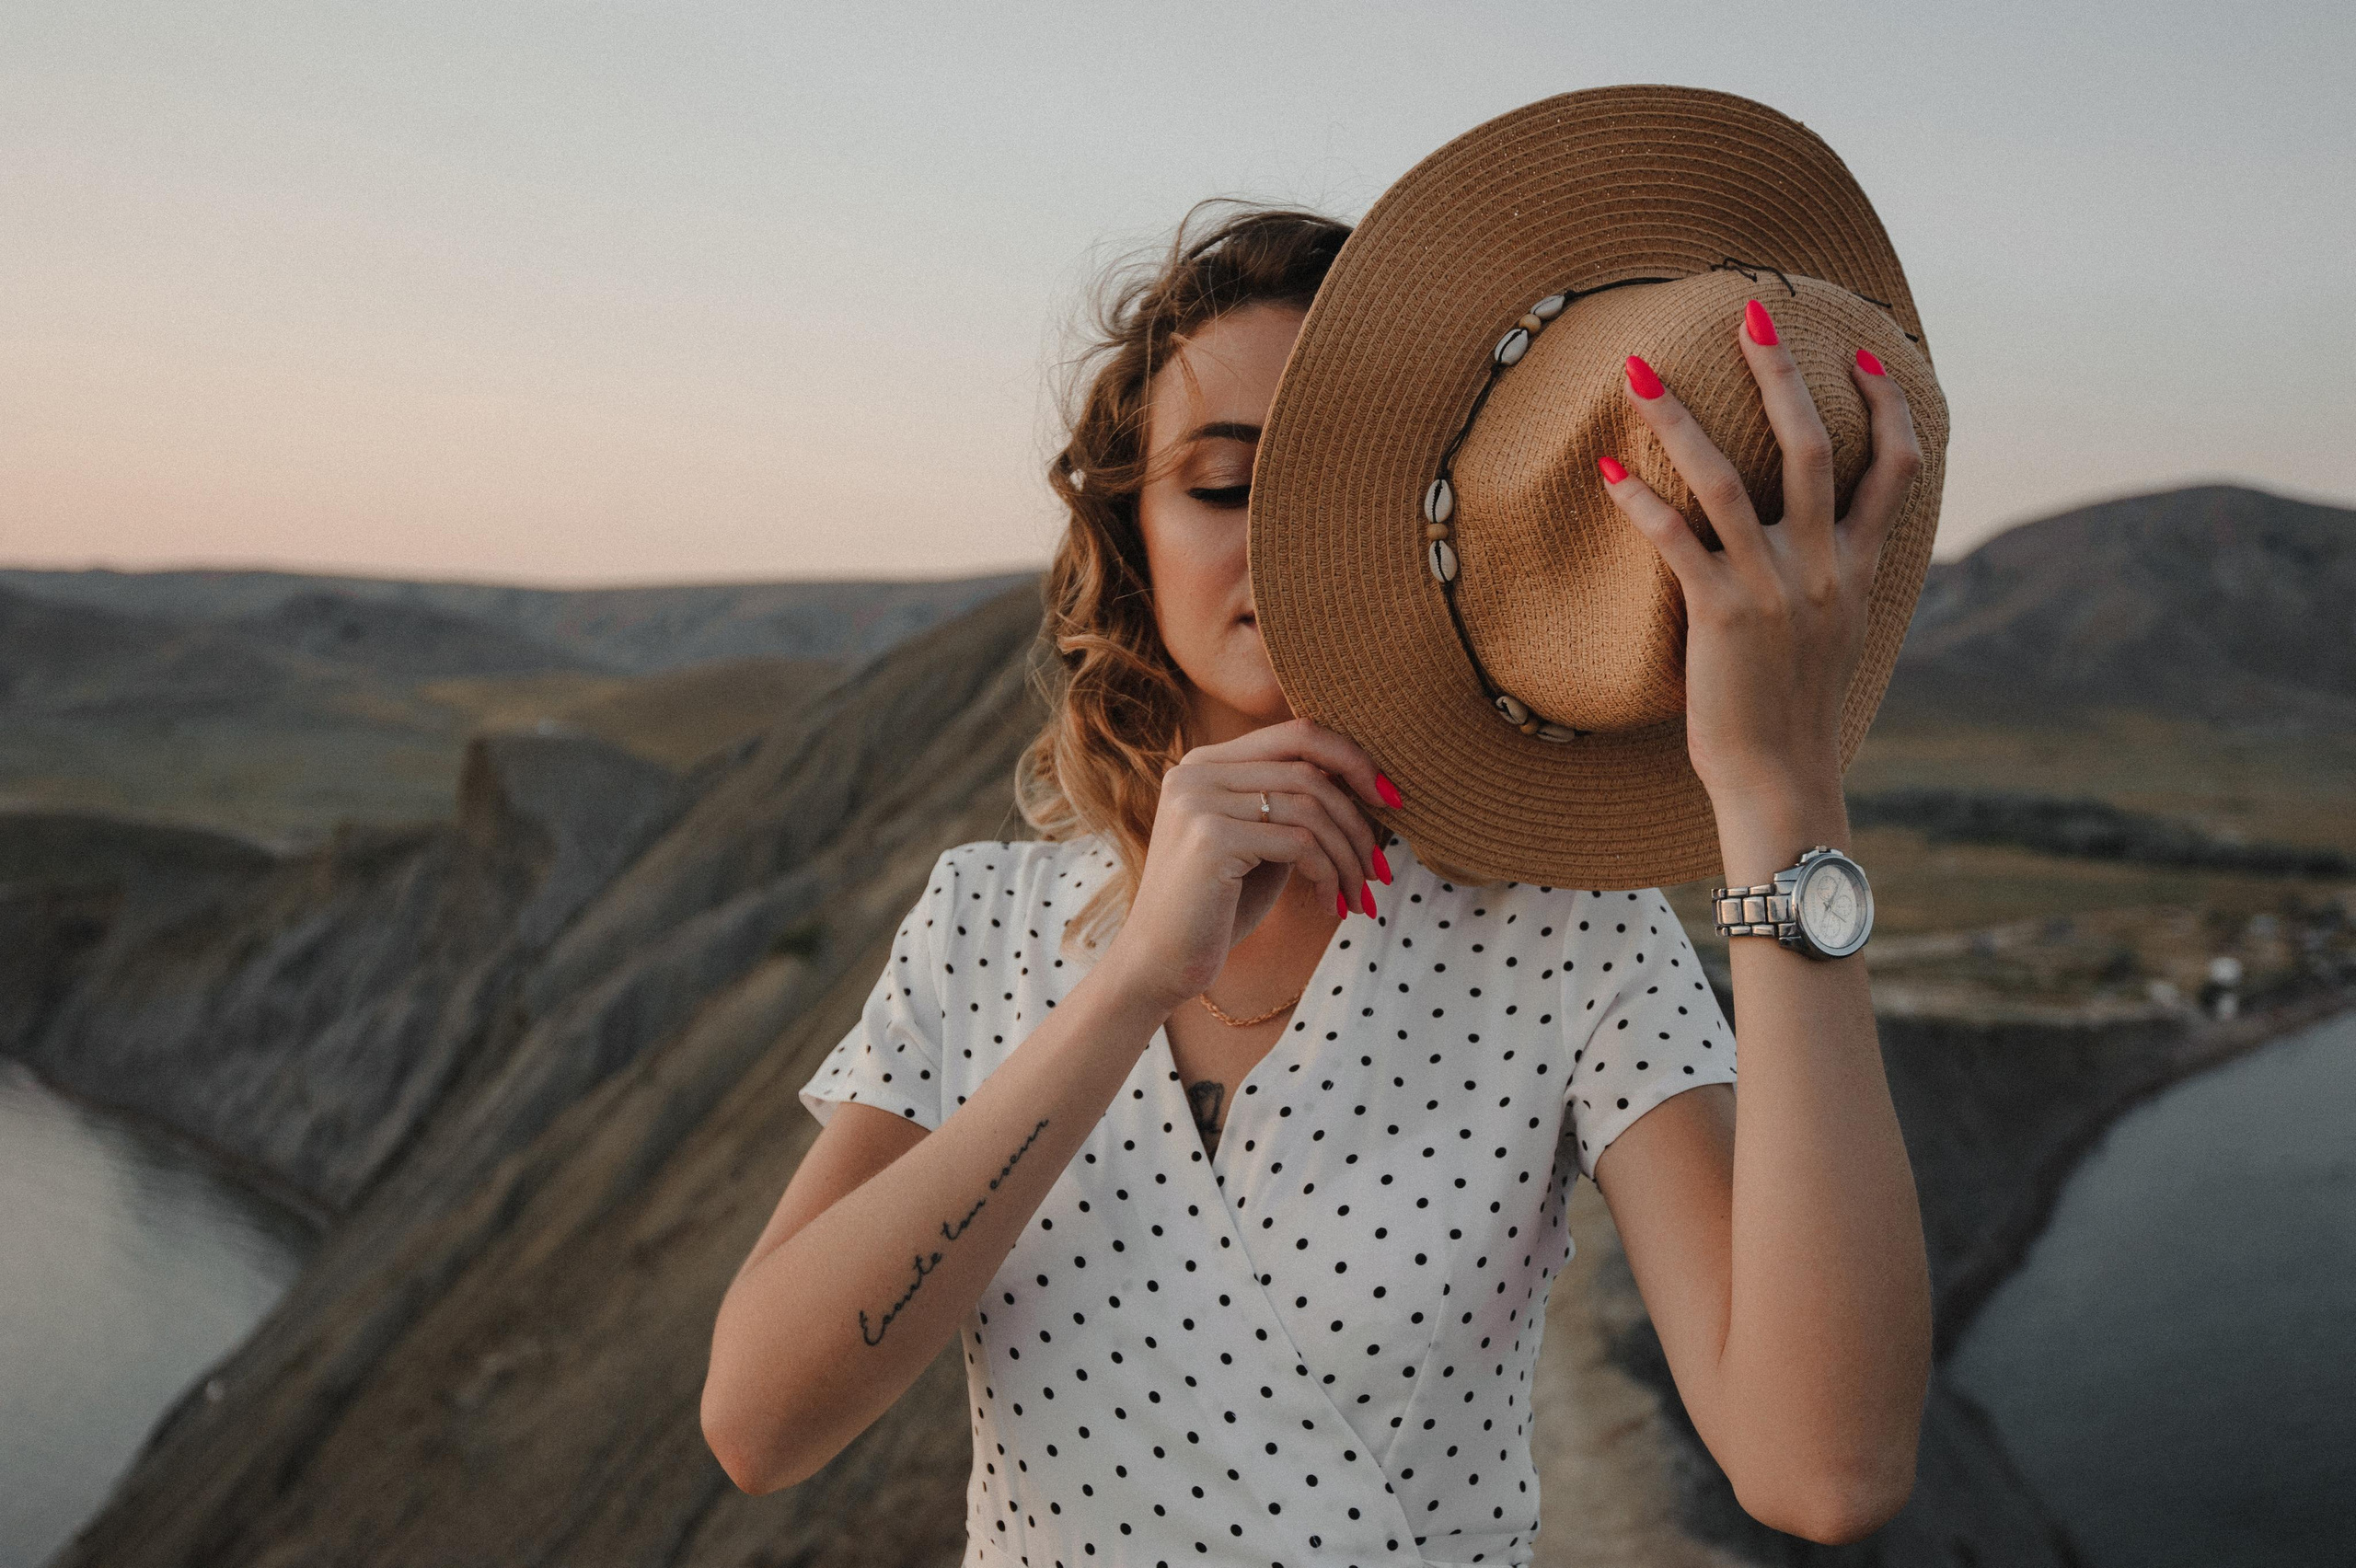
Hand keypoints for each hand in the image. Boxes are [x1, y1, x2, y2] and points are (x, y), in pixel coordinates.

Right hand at [1100, 717, 1392, 1012]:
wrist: (1160, 966)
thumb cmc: (1218, 909)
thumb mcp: (1260, 844)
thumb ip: (1292, 806)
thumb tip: (1364, 782)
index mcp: (1206, 762)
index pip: (1297, 734)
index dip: (1353, 759)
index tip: (1389, 799)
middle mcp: (1197, 771)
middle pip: (1309, 768)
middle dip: (1358, 818)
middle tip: (1379, 866)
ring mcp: (1199, 801)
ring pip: (1311, 808)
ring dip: (1348, 856)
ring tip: (1358, 895)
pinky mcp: (1211, 839)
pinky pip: (1300, 843)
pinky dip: (1329, 874)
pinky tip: (1331, 905)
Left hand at [1598, 301, 1922, 804]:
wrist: (1783, 779)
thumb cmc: (1797, 714)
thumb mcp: (1834, 639)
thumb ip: (1830, 584)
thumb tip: (1818, 551)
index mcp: (1859, 569)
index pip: (1896, 470)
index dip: (1885, 407)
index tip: (1862, 354)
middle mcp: (1823, 568)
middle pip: (1814, 445)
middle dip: (1782, 372)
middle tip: (1751, 310)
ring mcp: (1773, 589)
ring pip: (1729, 478)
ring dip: (1680, 418)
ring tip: (1642, 372)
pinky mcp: (1722, 616)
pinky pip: (1675, 541)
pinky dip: (1640, 502)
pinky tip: (1608, 473)